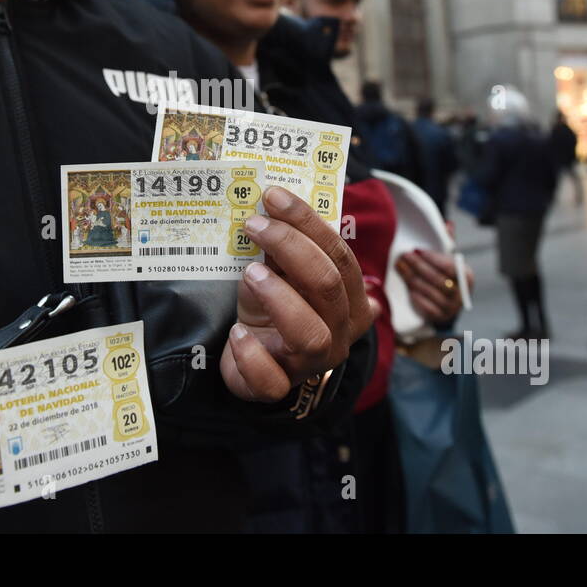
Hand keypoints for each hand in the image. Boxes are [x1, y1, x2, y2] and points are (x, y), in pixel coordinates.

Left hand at [220, 186, 376, 402]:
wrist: (253, 362)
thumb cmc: (273, 309)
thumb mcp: (279, 275)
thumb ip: (281, 252)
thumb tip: (270, 211)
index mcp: (350, 300)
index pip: (340, 256)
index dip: (309, 223)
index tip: (274, 197)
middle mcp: (339, 333)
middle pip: (328, 286)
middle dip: (291, 248)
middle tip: (255, 224)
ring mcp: (312, 364)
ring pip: (311, 334)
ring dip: (279, 297)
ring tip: (250, 273)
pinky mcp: (278, 388)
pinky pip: (271, 379)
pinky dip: (252, 355)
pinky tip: (237, 333)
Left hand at [395, 223, 473, 325]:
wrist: (445, 302)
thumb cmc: (444, 274)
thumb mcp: (447, 259)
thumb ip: (447, 243)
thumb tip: (447, 225)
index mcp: (467, 277)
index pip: (449, 266)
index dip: (432, 257)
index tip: (416, 249)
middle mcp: (462, 294)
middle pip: (437, 279)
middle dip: (418, 266)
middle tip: (403, 256)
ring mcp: (452, 308)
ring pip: (429, 292)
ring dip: (412, 279)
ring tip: (399, 266)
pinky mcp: (440, 317)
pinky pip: (426, 307)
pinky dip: (416, 296)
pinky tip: (407, 287)